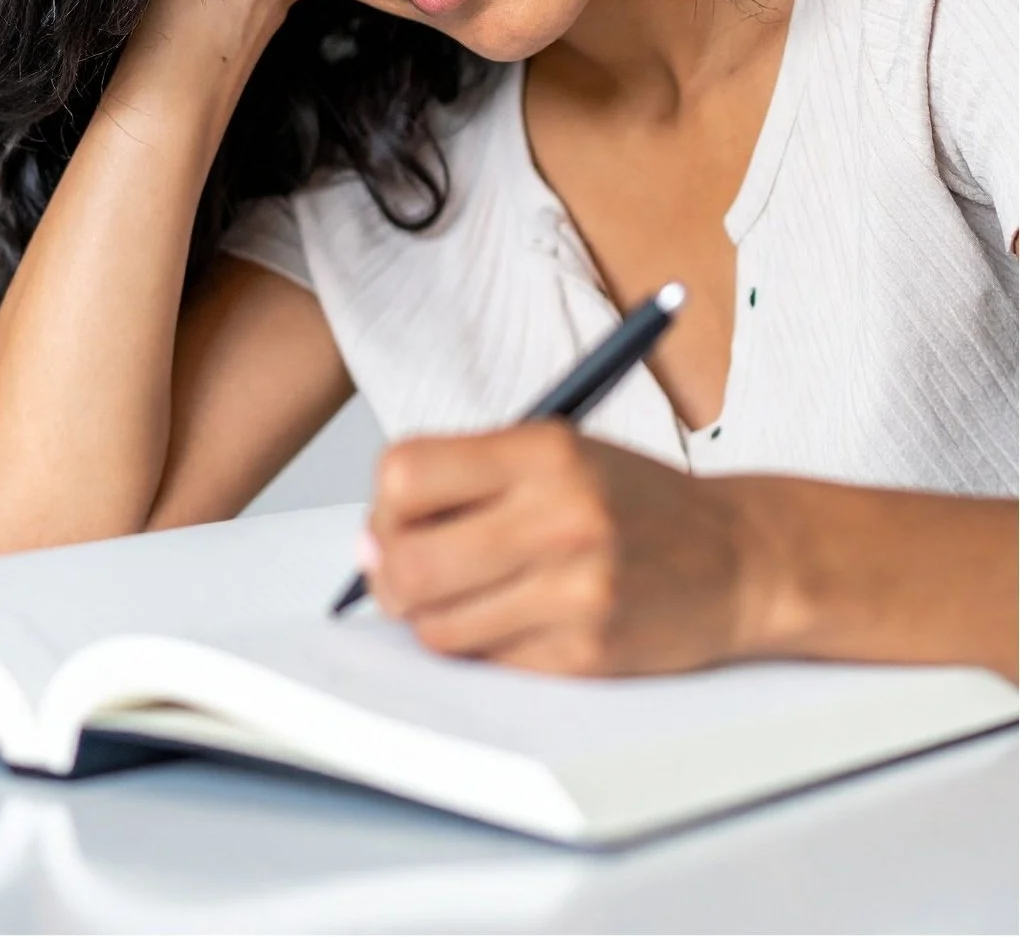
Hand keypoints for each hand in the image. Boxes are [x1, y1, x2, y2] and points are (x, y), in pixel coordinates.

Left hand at [364, 423, 758, 675]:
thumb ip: (469, 480)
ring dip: (434, 617)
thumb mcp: (560, 452)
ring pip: (436, 625)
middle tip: (407, 571)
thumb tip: (371, 542)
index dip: (387, 503)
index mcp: (546, 451)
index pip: (406, 475)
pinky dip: (485, 646)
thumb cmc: (638, 503)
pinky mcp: (585, 653)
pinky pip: (487, 661)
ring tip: (471, 594)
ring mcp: (575, 591)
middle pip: (407, 561)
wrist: (741, 558)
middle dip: (390, 574)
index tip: (400, 516)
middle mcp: (561, 516)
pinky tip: (518, 617)